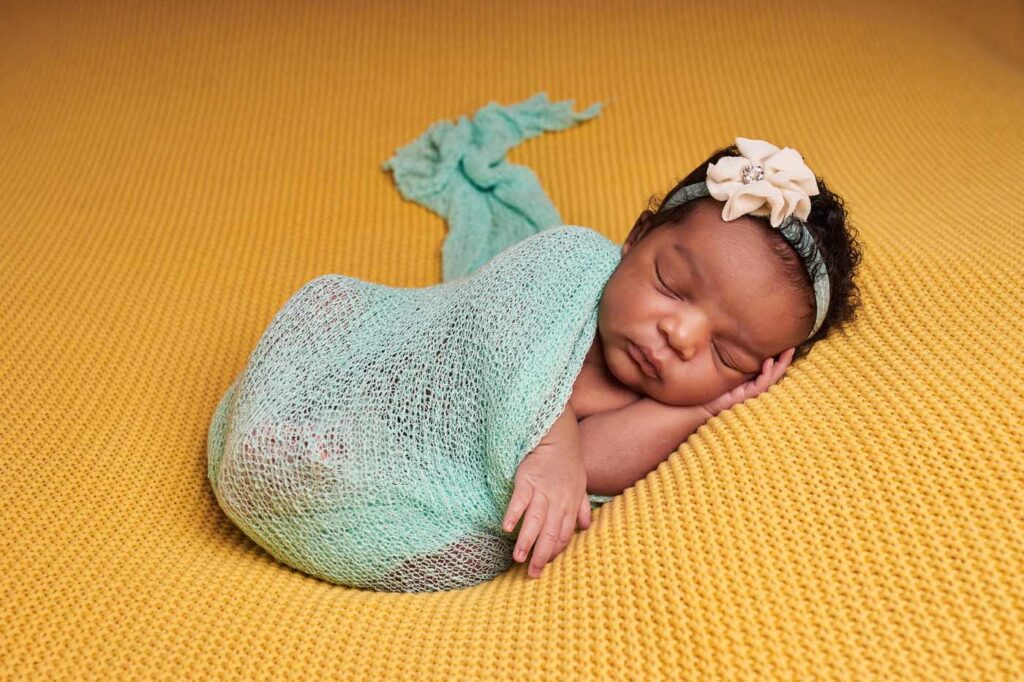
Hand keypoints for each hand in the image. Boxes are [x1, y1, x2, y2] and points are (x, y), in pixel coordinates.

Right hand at [501, 441, 590, 578]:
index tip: (546, 566)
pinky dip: (514, 513)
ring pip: (535, 520)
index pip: (563, 535)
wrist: (557, 437)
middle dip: (541, 556)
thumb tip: (585, 527)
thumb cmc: (568, 463)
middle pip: (549, 533)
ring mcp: (542, 491)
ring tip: (518, 558)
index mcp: (570, 505)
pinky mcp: (527, 480)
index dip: (554, 552)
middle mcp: (557, 501)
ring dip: (527, 540)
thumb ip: (582, 507)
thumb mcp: (581, 485)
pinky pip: (520, 499)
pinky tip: (506, 527)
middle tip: (533, 574)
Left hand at [701, 347, 795, 416]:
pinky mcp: (749, 395)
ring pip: (773, 377)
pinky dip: (767, 372)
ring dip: (781, 364)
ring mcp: (754, 392)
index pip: (771, 368)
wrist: (704, 406)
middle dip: (785, 359)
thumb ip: (735, 362)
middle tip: (792, 346)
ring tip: (787, 351)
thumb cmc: (714, 390)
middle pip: (776, 372)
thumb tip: (737, 343)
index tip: (785, 344)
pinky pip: (762, 382)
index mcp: (753, 381)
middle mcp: (757, 387)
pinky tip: (769, 361)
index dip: (779, 357)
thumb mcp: (728, 373)